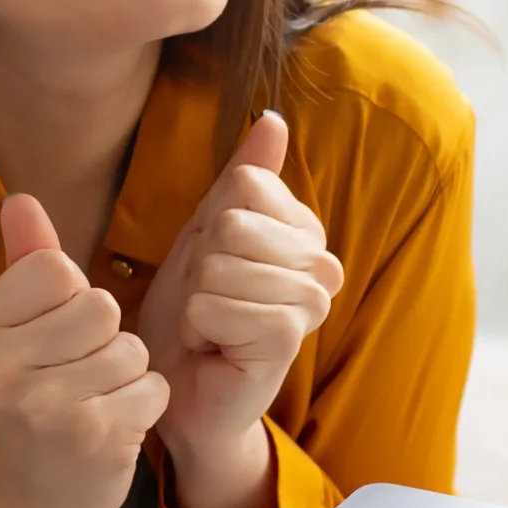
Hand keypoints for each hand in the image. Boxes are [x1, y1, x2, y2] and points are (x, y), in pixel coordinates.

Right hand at [0, 194, 168, 507]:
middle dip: (108, 338)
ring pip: (132, 347)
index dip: (73, 298)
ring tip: (96, 402)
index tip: (53, 340)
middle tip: (79, 376)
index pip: (57, 269)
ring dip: (129, 374)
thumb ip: (25, 263)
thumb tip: (20, 196)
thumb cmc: (33, 400)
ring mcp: (43, 406)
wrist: (35, 501)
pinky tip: (114, 429)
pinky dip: (146, 405)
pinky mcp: (91, 438)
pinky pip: (152, 387)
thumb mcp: (17, 332)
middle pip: (101, 305)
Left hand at [140, 112, 343, 507]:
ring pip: (224, 264)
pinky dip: (200, 325)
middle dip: (201, 264)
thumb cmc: (197, 314)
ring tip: (210, 325)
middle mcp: (321, 263)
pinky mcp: (288, 337)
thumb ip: (245, 178)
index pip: (247, 184)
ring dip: (198, 299)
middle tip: (208, 300)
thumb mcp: (210, 234)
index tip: (212, 264)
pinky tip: (214, 346)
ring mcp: (311, 302)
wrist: (185, 390)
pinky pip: (221, 304)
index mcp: (305, 231)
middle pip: (234, 223)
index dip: (210, 225)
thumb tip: (273, 118)